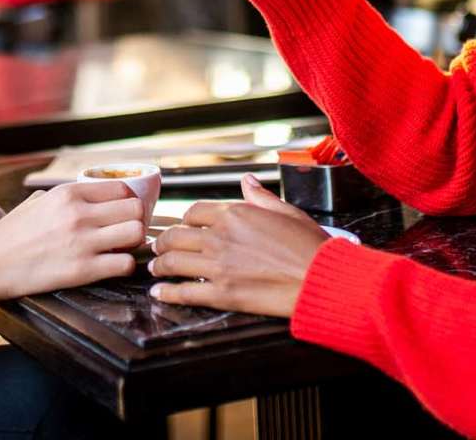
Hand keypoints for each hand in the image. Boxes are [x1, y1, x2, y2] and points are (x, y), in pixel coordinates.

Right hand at [0, 181, 145, 299]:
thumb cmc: (11, 233)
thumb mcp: (38, 200)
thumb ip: (65, 196)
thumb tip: (88, 196)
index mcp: (69, 193)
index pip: (122, 188)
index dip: (128, 201)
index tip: (124, 212)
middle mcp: (79, 213)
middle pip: (135, 209)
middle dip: (136, 220)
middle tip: (127, 231)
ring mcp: (82, 242)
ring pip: (136, 233)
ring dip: (134, 242)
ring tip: (122, 248)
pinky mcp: (82, 270)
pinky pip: (124, 264)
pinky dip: (125, 265)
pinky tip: (113, 265)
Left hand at [148, 173, 330, 316]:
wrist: (320, 278)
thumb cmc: (308, 246)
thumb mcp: (286, 211)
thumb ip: (260, 197)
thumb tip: (247, 181)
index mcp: (235, 214)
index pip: (194, 212)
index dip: (183, 220)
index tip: (180, 227)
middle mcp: (221, 237)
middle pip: (176, 236)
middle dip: (162, 242)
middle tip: (156, 248)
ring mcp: (219, 266)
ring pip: (175, 263)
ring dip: (159, 266)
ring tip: (154, 269)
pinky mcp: (223, 294)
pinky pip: (186, 292)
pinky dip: (168, 293)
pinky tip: (159, 293)